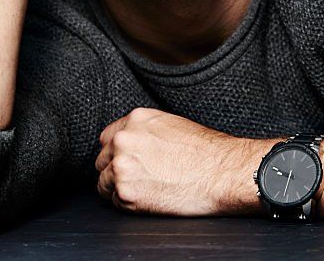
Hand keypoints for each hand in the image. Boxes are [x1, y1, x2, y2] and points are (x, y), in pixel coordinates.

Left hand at [95, 107, 274, 216]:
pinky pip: (116, 202)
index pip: (107, 138)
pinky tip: (151, 197)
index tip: (125, 160)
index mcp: (136, 120)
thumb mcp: (172, 125)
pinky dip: (129, 203)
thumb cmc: (206, 151)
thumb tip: (129, 142)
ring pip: (104, 183)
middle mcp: (124, 140)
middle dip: (115, 170)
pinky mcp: (126, 193)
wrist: (222, 173)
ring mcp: (122, 167)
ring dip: (120, 188)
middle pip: (102, 160)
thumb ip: (144, 131)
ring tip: (146, 188)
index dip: (116, 151)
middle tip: (138, 177)